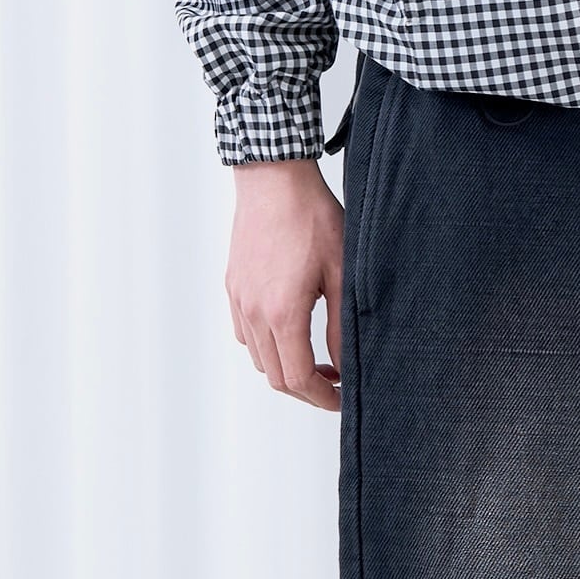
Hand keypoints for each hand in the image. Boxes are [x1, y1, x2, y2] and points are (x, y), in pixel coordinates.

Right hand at [226, 156, 344, 410]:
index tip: (342, 399)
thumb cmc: (311, 218)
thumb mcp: (341, 274)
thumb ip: (342, 326)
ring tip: (318, 359)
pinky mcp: (233, 287)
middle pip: (276, 376)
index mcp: (282, 313)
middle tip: (336, 384)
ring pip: (259, 358)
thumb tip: (346, 364)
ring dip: (287, 368)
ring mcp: (239, 300)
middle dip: (307, 389)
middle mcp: (254, 312)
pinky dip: (268, 346)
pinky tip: (291, 330)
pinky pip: (246, 333)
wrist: (274, 179)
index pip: (298, 379)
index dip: (322, 398)